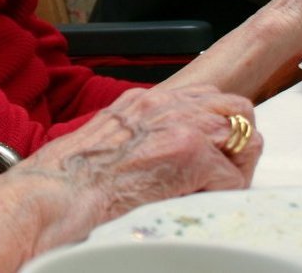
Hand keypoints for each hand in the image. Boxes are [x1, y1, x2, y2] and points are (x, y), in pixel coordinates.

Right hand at [17, 86, 259, 250]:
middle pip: (236, 107)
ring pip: (244, 137)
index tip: (211, 154)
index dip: (217, 129)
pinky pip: (232, 177)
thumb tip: (166, 155)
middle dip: (236, 141)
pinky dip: (221, 195)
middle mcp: (167, 103)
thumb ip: (144, 135)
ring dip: (234, 167)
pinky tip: (194, 204)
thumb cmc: (71, 179)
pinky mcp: (190, 152)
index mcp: (146, 101)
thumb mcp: (110, 140)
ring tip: (209, 190)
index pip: (207, 97)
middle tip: (221, 173)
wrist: (57, 193)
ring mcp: (182, 124)